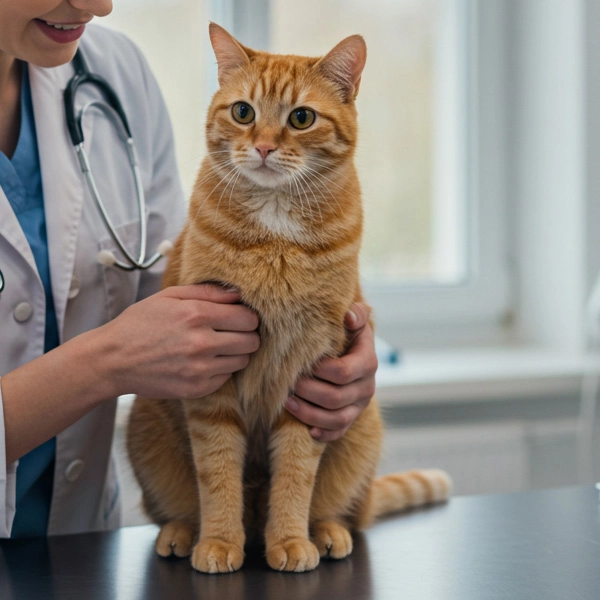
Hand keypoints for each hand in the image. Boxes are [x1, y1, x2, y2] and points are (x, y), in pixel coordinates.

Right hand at [98, 284, 259, 399]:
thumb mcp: (169, 296)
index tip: (239, 317)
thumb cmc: (140, 323)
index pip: (247, 318)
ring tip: (219, 346)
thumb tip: (239, 294)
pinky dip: (221, 369)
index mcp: (196, 315)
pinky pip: (226, 378)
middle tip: (234, 332)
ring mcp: (200, 370)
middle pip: (251, 341)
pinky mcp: (196, 389)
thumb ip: (207, 292)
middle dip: (247, 334)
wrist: (112, 360)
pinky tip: (205, 361)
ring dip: (236, 353)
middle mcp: (202, 343)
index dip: (248, 317)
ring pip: (243, 361)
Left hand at [285, 303, 376, 441]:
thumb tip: (349, 316)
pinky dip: (322, 433)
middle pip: (335, 398)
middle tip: (288, 383)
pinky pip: (338, 432)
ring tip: (287, 402)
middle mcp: (367, 387)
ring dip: (308, 413)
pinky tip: (307, 429)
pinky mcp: (351, 419)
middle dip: (307, 392)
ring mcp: (359, 406)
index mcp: (368, 362)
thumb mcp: (354, 322)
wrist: (354, 354)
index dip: (319, 371)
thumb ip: (356, 314)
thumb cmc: (347, 334)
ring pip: (335, 419)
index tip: (301, 363)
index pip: (343, 372)